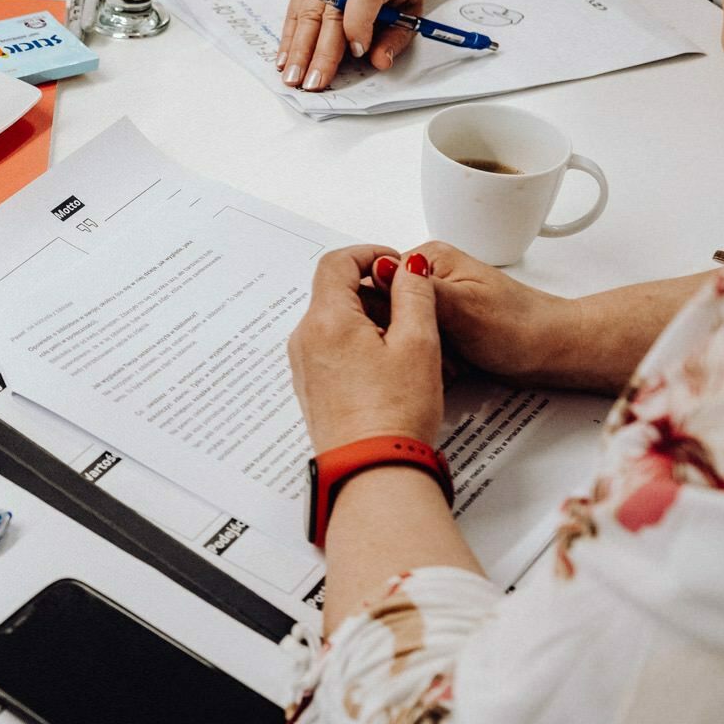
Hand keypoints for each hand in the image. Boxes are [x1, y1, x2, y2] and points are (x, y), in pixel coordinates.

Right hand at [279, 0, 427, 91]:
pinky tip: (285, 61)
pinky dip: (289, 39)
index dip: (359, 23)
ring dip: (299, 50)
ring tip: (294, 78)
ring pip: (307, 14)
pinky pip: (294, 13)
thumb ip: (396, 38)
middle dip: (322, 52)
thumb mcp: (410, 11)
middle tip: (314, 82)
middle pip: (330, 11)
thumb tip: (380, 61)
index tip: (357, 52)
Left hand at [287, 246, 443, 454]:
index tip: (396, 265)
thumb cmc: (394, 413)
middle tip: (409, 304)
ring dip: (368, 316)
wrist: (373, 468)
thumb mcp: (418, 343)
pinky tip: (388, 364)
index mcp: (326, 320)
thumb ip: (414, 294)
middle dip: (373, 288)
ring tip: (405, 340)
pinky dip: (357, 341)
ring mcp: (305, 364)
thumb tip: (408, 268)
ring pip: (333, 319)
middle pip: (334, 290)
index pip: (337, 262)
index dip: (370, 254)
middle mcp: (306, 338)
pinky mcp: (312, 385)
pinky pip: (330, 346)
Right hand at [369, 241, 576, 384]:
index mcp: (427, 260)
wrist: (554, 351)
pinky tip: (448, 368)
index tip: (399, 336)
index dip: (380, 316)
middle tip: (437, 350)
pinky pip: (416, 347)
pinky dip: (427, 362)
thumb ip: (418, 289)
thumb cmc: (521, 327)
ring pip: (398, 335)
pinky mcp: (441, 328)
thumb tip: (379, 268)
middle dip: (402, 339)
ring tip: (448, 360)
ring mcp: (434, 305)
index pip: (372, 283)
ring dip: (416, 354)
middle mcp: (427, 279)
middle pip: (383, 312)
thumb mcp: (464, 307)